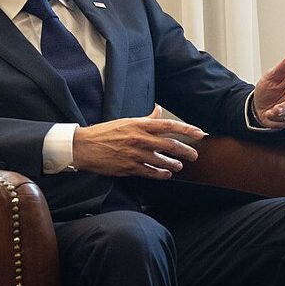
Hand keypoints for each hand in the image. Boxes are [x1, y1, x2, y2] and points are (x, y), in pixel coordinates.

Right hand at [73, 117, 203, 178]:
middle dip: (186, 151)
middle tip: (194, 155)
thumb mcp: (126, 121)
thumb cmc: (104, 133)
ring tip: (178, 166)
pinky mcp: (129, 167)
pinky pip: (150, 172)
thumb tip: (158, 111)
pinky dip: (160, 174)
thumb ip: (145, 119)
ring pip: (162, 161)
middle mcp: (139, 139)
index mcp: (139, 125)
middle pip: (170, 145)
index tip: (200, 133)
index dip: (187, 129)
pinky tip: (166, 175)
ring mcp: (135, 154)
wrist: (83, 147)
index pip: (169, 125)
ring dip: (173, 164)